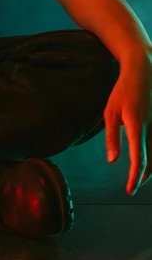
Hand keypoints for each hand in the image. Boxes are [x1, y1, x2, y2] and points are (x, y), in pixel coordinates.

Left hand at [104, 50, 151, 194]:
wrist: (143, 70)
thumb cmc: (123, 91)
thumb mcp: (110, 111)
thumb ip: (111, 137)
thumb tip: (113, 161)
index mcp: (136, 126)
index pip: (138, 159)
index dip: (134, 177)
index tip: (130, 190)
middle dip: (144, 176)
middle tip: (134, 186)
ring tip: (142, 176)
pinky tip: (150, 159)